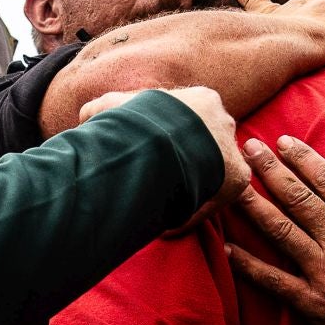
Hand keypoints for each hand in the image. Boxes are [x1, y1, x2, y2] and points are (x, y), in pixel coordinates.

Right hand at [80, 85, 249, 220]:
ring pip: (213, 172)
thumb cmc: (138, 122)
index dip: (171, 138)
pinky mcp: (238, 177)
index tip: (152, 156)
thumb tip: (86, 116)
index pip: (190, 119)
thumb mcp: (113, 106)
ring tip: (162, 206)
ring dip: (191, 188)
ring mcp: (233, 149)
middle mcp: (222, 121)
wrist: (160, 143)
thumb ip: (102, 107)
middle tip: (160, 183)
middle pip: (207, 145)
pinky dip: (195, 211)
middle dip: (187, 163)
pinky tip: (170, 224)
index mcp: (202, 99)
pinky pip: (216, 198)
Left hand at [227, 135, 324, 324]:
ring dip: (253, 205)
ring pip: (279, 231)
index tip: (284, 143)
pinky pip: (273, 281)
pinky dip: (248, 265)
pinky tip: (226, 249)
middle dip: (269, 170)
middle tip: (247, 148)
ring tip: (231, 184)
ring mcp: (323, 273)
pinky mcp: (313, 304)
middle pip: (297, 198)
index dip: (304, 158)